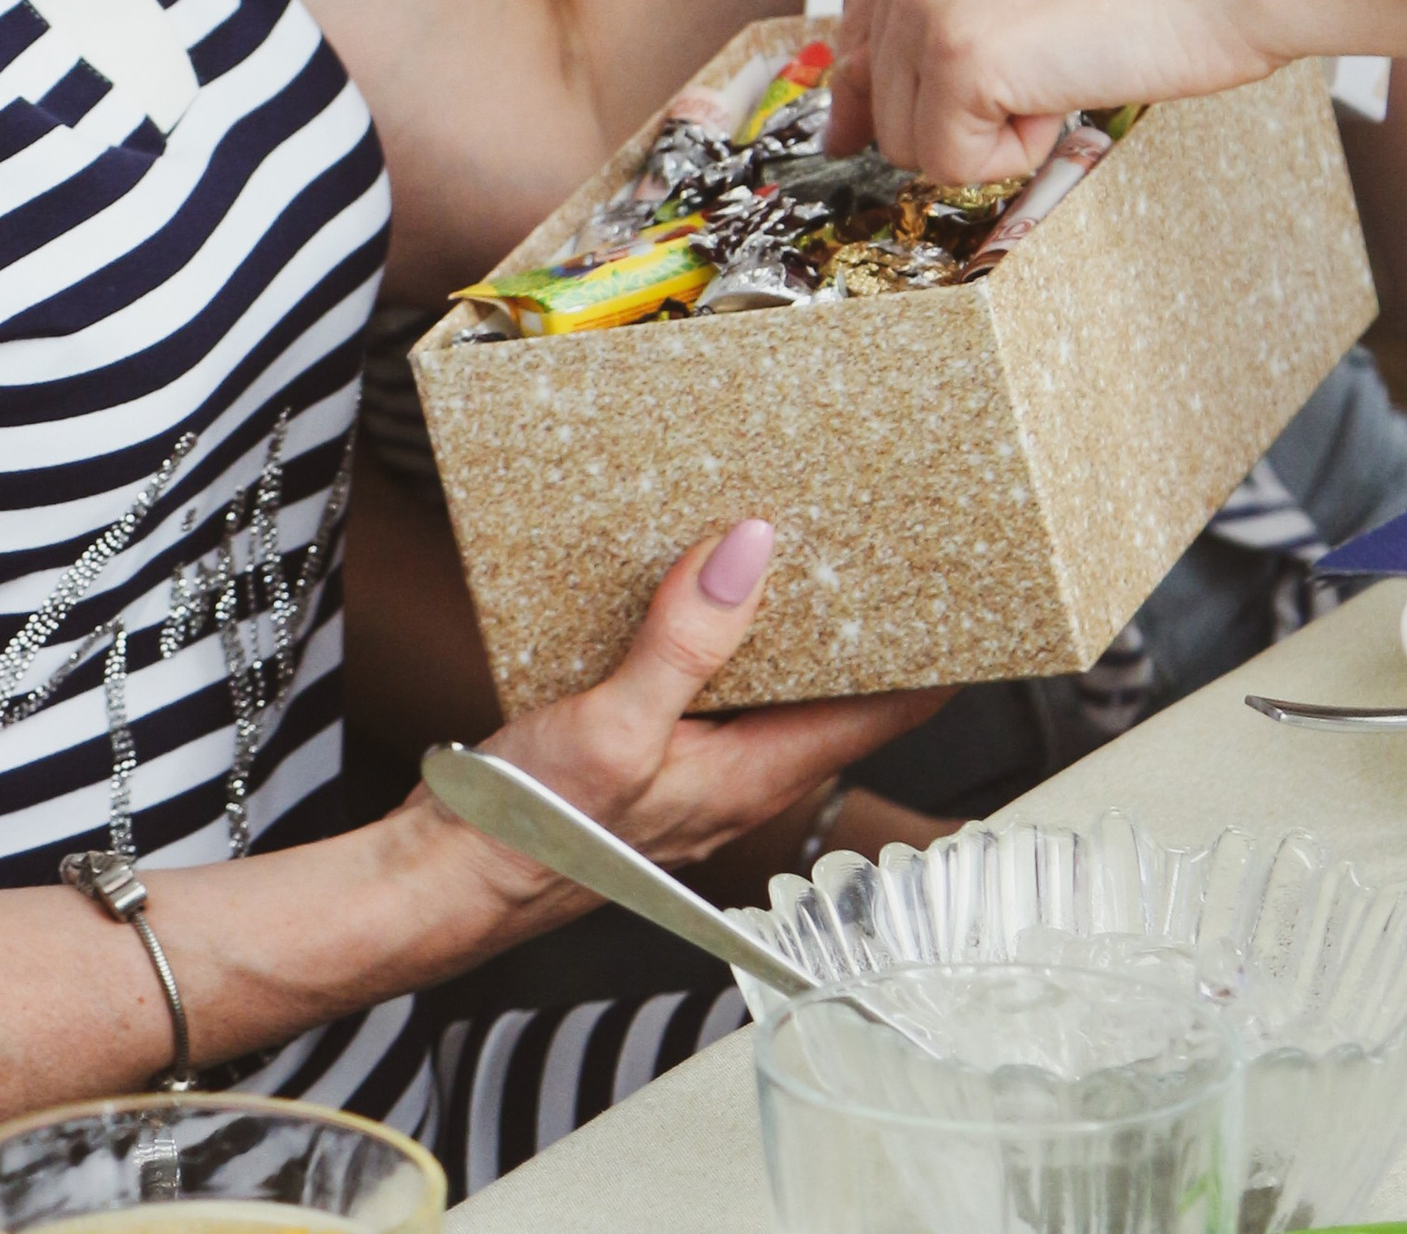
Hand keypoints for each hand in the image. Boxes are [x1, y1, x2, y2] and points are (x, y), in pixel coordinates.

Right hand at [409, 519, 930, 934]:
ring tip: (786, 533)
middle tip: (873, 529)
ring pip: (763, 680)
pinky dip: (708, 624)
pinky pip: (701, 676)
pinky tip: (680, 579)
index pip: (883, 715)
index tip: (963, 586)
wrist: (443, 877)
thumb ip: (684, 643)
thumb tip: (750, 552)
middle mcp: (735, 771)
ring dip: (776, 616)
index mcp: (753, 776)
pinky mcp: (643, 744)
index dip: (934, 656)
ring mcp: (690, 760)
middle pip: (829, 690)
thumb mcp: (612, 727)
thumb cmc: (527, 832)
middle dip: (856, 618)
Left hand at [824, 0, 1406, 182]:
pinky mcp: (957, 53)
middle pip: (877, 83)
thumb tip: (919, 67)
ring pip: (907, 133)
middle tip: (1045, 82)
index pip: (864, 13)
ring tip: (1069, 73)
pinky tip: (1068, 100)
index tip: (876, 123)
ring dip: (989, 131)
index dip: (883, 83)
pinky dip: (1015, 158)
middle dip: (950, 111)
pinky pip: (951, 162)